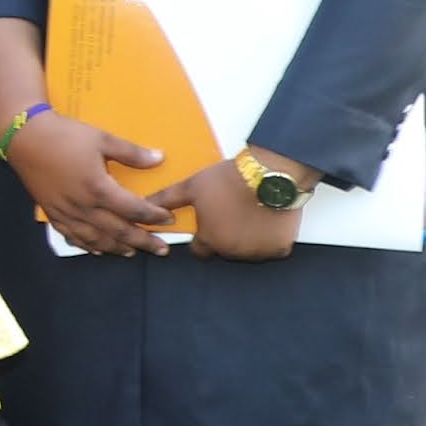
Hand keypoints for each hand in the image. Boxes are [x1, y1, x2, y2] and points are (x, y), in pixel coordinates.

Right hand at [9, 109, 174, 252]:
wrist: (24, 137)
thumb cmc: (65, 135)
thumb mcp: (102, 138)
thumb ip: (131, 153)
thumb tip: (160, 158)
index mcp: (99, 188)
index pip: (134, 209)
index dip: (154, 216)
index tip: (169, 220)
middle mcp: (84, 207)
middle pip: (119, 231)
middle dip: (143, 241)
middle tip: (162, 250)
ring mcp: (66, 213)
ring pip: (96, 239)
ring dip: (117, 248)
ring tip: (132, 252)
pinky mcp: (52, 213)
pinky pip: (72, 236)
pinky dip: (87, 246)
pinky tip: (97, 249)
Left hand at [171, 158, 304, 261]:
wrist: (271, 174)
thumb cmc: (230, 179)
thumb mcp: (192, 186)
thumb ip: (166, 199)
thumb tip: (145, 205)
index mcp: (210, 240)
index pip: (199, 251)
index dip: (202, 236)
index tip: (209, 223)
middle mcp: (233, 251)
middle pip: (224, 250)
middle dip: (224, 236)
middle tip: (230, 212)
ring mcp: (258, 252)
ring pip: (248, 251)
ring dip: (247, 239)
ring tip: (248, 213)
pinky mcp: (281, 248)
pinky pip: (272, 249)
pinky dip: (270, 238)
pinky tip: (266, 219)